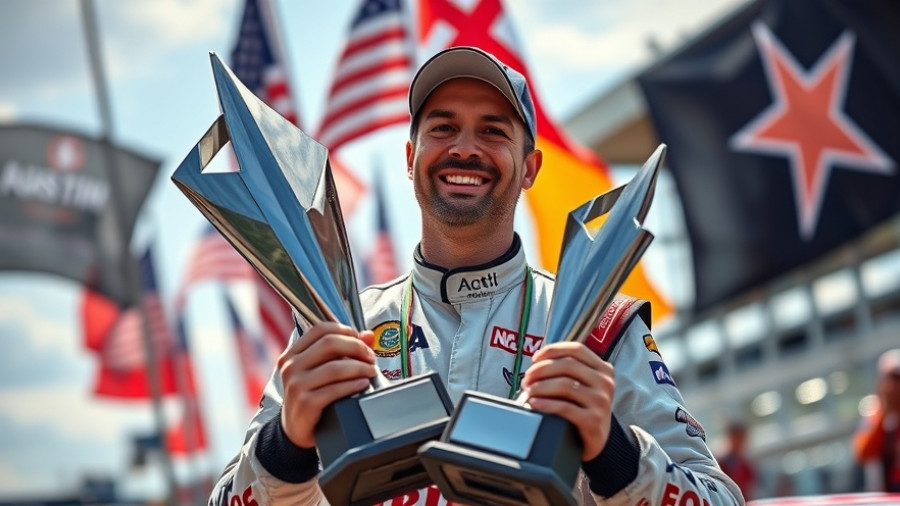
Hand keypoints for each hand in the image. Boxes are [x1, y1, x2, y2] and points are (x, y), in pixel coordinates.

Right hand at [278, 322, 376, 448]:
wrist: (296, 428)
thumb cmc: (312, 394)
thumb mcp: (321, 370)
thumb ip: (343, 350)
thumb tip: (368, 335)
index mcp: (293, 353)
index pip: (320, 329)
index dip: (345, 331)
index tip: (362, 341)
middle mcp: (291, 366)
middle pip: (330, 343)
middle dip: (357, 347)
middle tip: (371, 357)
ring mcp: (296, 385)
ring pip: (335, 367)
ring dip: (360, 367)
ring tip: (371, 372)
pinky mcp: (306, 403)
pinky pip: (335, 390)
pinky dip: (354, 385)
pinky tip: (363, 384)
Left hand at [520, 342, 613, 460]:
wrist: (595, 441)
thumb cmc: (582, 409)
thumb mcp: (582, 384)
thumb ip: (567, 369)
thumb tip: (538, 360)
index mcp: (603, 369)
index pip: (576, 349)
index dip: (552, 350)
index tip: (535, 359)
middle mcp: (605, 383)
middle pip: (568, 365)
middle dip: (541, 369)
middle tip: (527, 379)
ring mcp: (601, 402)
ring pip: (565, 385)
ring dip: (541, 386)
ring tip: (529, 391)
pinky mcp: (593, 420)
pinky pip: (564, 407)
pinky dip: (546, 403)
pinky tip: (535, 403)